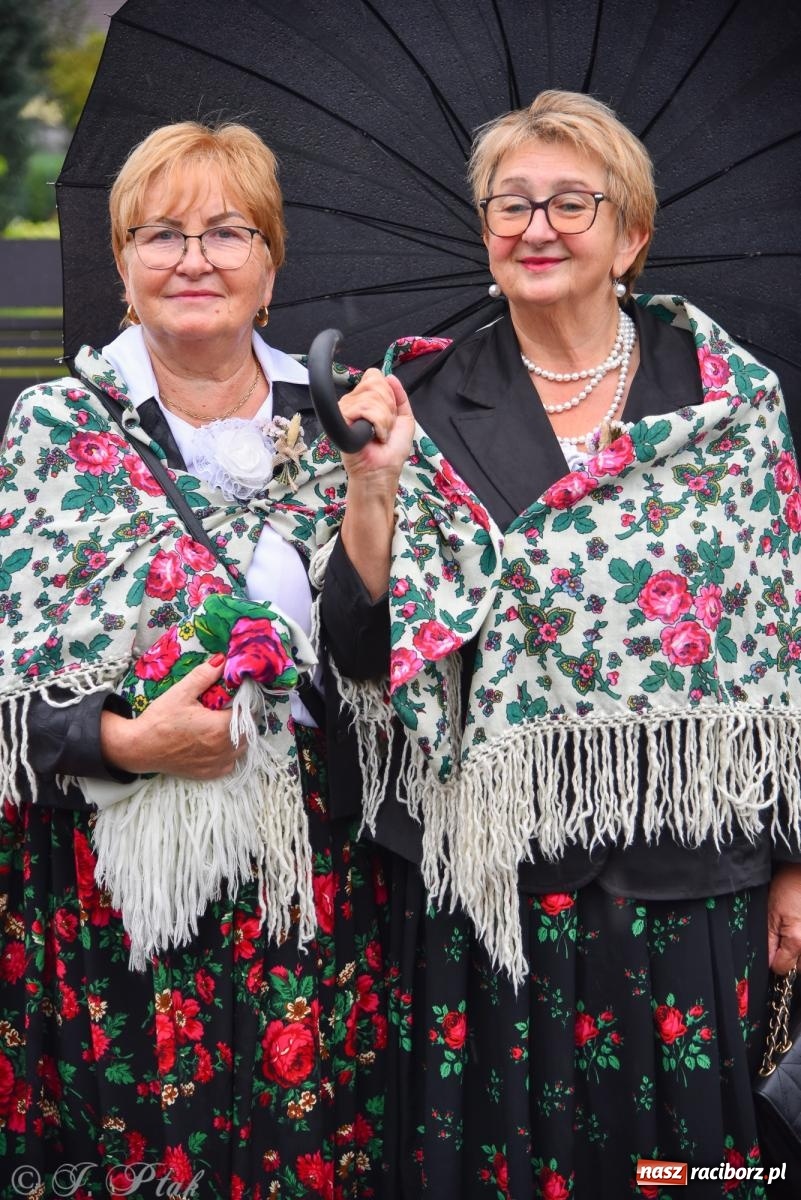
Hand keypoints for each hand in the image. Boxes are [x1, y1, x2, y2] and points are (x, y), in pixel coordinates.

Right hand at [100, 657, 247, 780]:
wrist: (139, 748)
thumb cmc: (160, 720)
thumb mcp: (181, 693)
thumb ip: (204, 676)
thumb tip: (222, 660)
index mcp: (219, 727)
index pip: (248, 712)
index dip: (246, 702)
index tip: (238, 695)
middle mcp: (224, 748)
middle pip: (248, 730)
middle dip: (244, 717)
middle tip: (231, 706)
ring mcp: (218, 763)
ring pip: (243, 747)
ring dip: (239, 734)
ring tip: (224, 722)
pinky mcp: (211, 773)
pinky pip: (232, 762)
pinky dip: (230, 751)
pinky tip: (217, 740)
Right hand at [337, 369, 414, 485]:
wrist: (382, 470)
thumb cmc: (391, 451)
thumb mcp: (405, 418)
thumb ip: (400, 396)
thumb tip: (390, 376)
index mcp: (366, 400)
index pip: (374, 377)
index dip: (387, 393)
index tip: (390, 414)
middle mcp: (353, 402)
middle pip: (374, 383)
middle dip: (388, 408)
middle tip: (384, 427)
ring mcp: (346, 410)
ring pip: (372, 397)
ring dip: (384, 419)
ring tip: (379, 434)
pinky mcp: (342, 419)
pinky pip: (366, 408)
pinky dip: (378, 423)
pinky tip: (373, 436)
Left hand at [767, 862, 800, 973]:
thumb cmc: (788, 886)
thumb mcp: (770, 913)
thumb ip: (768, 941)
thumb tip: (767, 962)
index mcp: (797, 941)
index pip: (781, 968)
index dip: (772, 959)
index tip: (771, 948)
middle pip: (798, 967)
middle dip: (789, 956)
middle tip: (785, 935)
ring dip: (800, 951)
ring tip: (796, 930)